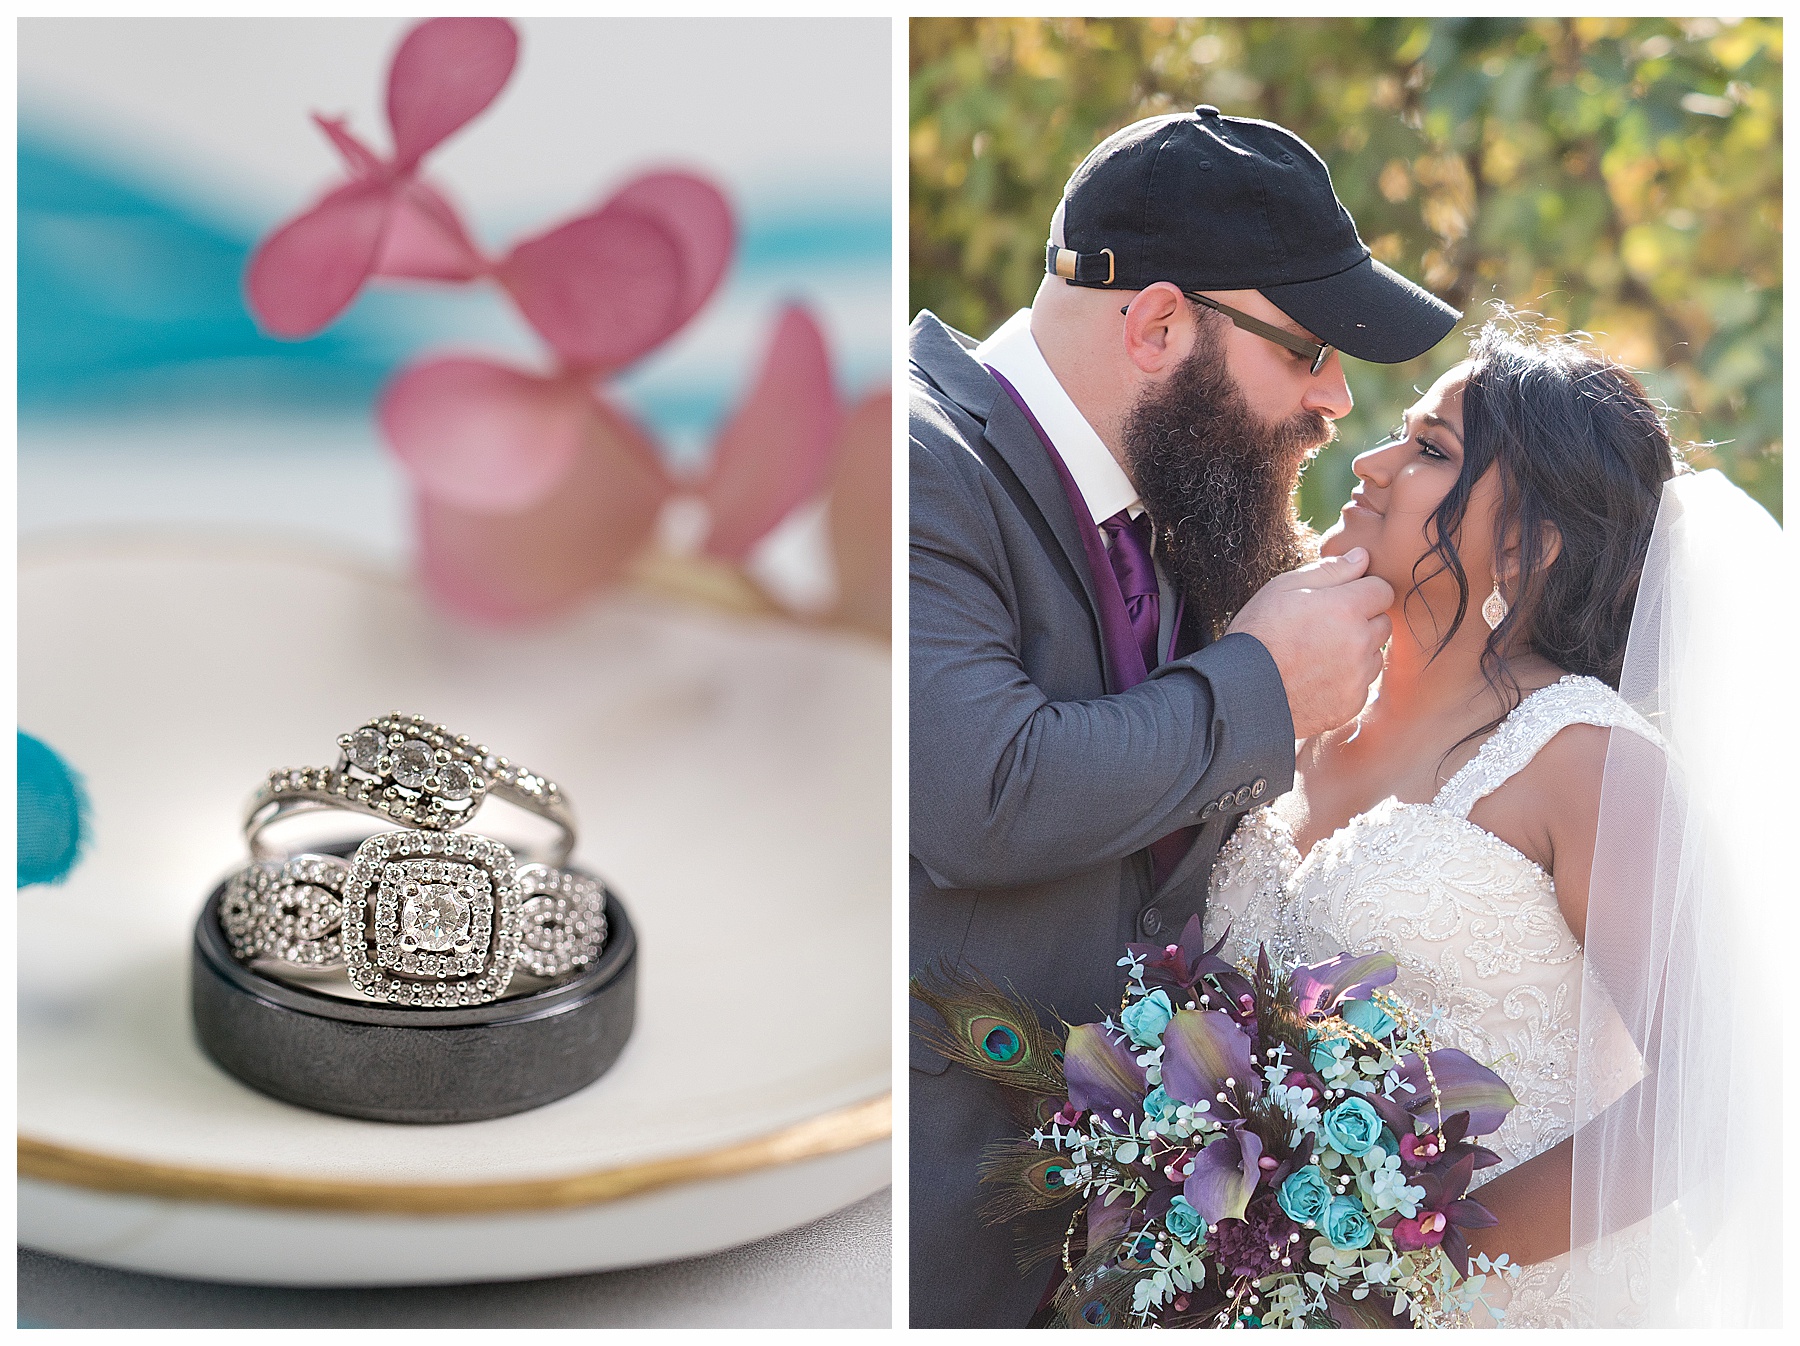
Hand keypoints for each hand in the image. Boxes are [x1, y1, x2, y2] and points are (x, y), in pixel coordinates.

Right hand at [1226, 548, 1393, 739]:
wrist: (1242, 693)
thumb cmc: (1258, 634)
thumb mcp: (1284, 589)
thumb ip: (1329, 570)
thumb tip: (1363, 556)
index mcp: (1347, 608)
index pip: (1383, 590)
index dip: (1362, 591)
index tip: (1339, 600)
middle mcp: (1360, 642)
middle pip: (1383, 623)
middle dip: (1362, 621)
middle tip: (1324, 628)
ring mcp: (1358, 677)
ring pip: (1374, 656)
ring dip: (1356, 652)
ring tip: (1317, 656)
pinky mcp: (1352, 704)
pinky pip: (1361, 686)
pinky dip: (1346, 681)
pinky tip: (1316, 679)